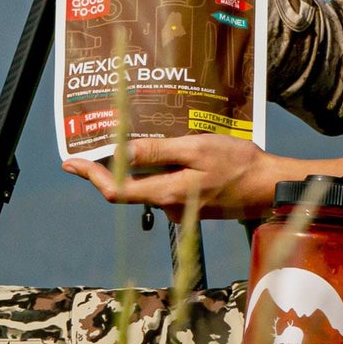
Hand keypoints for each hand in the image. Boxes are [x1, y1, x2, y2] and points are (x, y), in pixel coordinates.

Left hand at [62, 135, 287, 220]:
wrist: (270, 186)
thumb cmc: (238, 164)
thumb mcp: (196, 150)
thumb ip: (159, 153)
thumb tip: (122, 153)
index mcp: (166, 193)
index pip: (117, 190)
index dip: (92, 176)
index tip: (72, 162)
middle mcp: (169, 206)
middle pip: (128, 188)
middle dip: (110, 167)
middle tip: (93, 145)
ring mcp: (181, 207)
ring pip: (149, 184)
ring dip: (140, 164)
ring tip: (136, 136)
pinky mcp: (192, 204)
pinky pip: (167, 184)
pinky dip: (161, 168)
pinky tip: (169, 149)